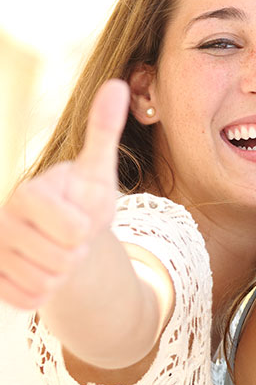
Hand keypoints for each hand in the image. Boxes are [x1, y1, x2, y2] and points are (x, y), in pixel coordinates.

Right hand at [0, 80, 128, 308]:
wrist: (67, 237)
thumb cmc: (84, 199)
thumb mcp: (99, 169)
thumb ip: (104, 130)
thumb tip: (115, 83)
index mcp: (28, 193)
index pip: (73, 229)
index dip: (86, 229)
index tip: (80, 217)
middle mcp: (1, 221)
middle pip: (61, 260)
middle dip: (77, 254)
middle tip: (71, 239)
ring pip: (46, 284)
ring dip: (62, 275)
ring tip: (58, 253)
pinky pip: (29, 301)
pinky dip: (45, 293)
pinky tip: (42, 273)